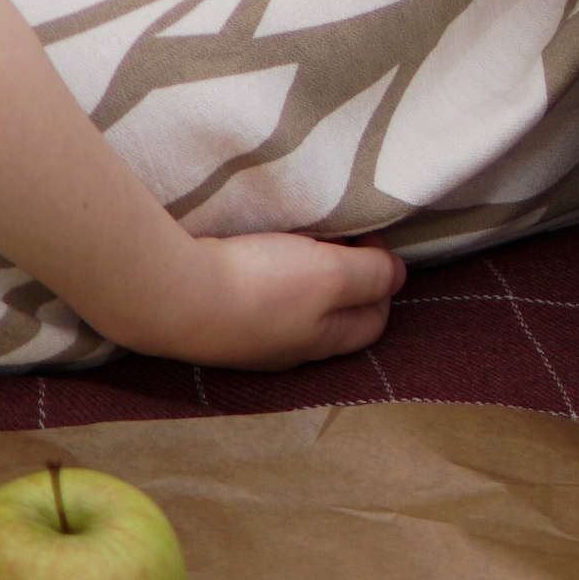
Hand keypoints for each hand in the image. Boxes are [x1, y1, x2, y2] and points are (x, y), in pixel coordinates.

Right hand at [125, 227, 403, 368]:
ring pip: (298, 306)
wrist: (179, 297)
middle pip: (337, 314)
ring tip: (302, 236)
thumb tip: (398, 275)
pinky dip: (273, 273)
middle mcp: (292, 347)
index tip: (368, 233)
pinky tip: (262, 250)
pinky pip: (263, 296)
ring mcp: (254, 336)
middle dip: (348, 276)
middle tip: (338, 232)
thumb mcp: (331, 275)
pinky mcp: (223, 314)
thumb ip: (371, 275)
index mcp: (325, 341)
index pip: (374, 319)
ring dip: (308, 273)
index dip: (383, 278)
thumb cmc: (262, 287)